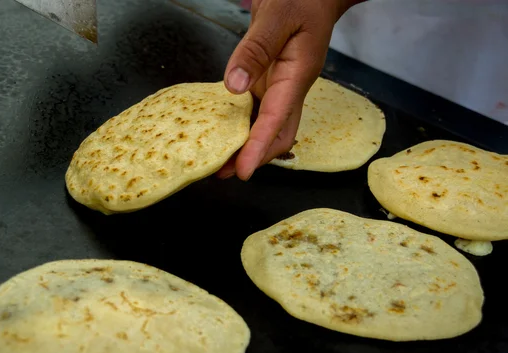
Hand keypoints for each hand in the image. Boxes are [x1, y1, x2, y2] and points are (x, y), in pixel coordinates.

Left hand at [217, 0, 362, 179]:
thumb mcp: (277, 16)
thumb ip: (255, 50)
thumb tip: (233, 87)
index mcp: (297, 75)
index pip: (277, 120)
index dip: (259, 148)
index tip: (243, 170)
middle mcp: (290, 87)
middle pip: (278, 133)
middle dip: (255, 157)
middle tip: (225, 172)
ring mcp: (281, 85)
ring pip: (267, 125)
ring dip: (247, 145)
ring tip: (220, 160)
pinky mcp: (270, 80)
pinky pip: (257, 109)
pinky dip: (243, 125)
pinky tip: (224, 131)